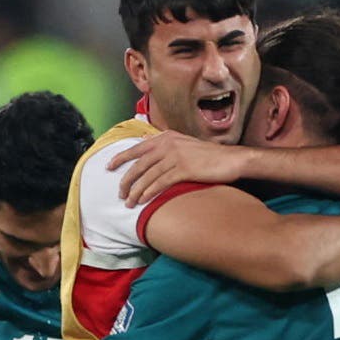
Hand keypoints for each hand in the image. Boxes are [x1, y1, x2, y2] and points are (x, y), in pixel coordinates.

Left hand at [109, 132, 249, 203]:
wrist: (231, 159)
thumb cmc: (208, 155)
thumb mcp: (184, 144)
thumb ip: (166, 146)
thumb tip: (146, 147)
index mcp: (166, 137)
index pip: (137, 148)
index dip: (120, 158)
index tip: (108, 166)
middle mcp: (168, 144)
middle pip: (138, 164)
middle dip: (126, 180)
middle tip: (119, 192)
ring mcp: (175, 156)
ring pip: (147, 176)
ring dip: (135, 191)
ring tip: (128, 202)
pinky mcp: (183, 169)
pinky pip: (160, 183)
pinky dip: (148, 193)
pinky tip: (142, 201)